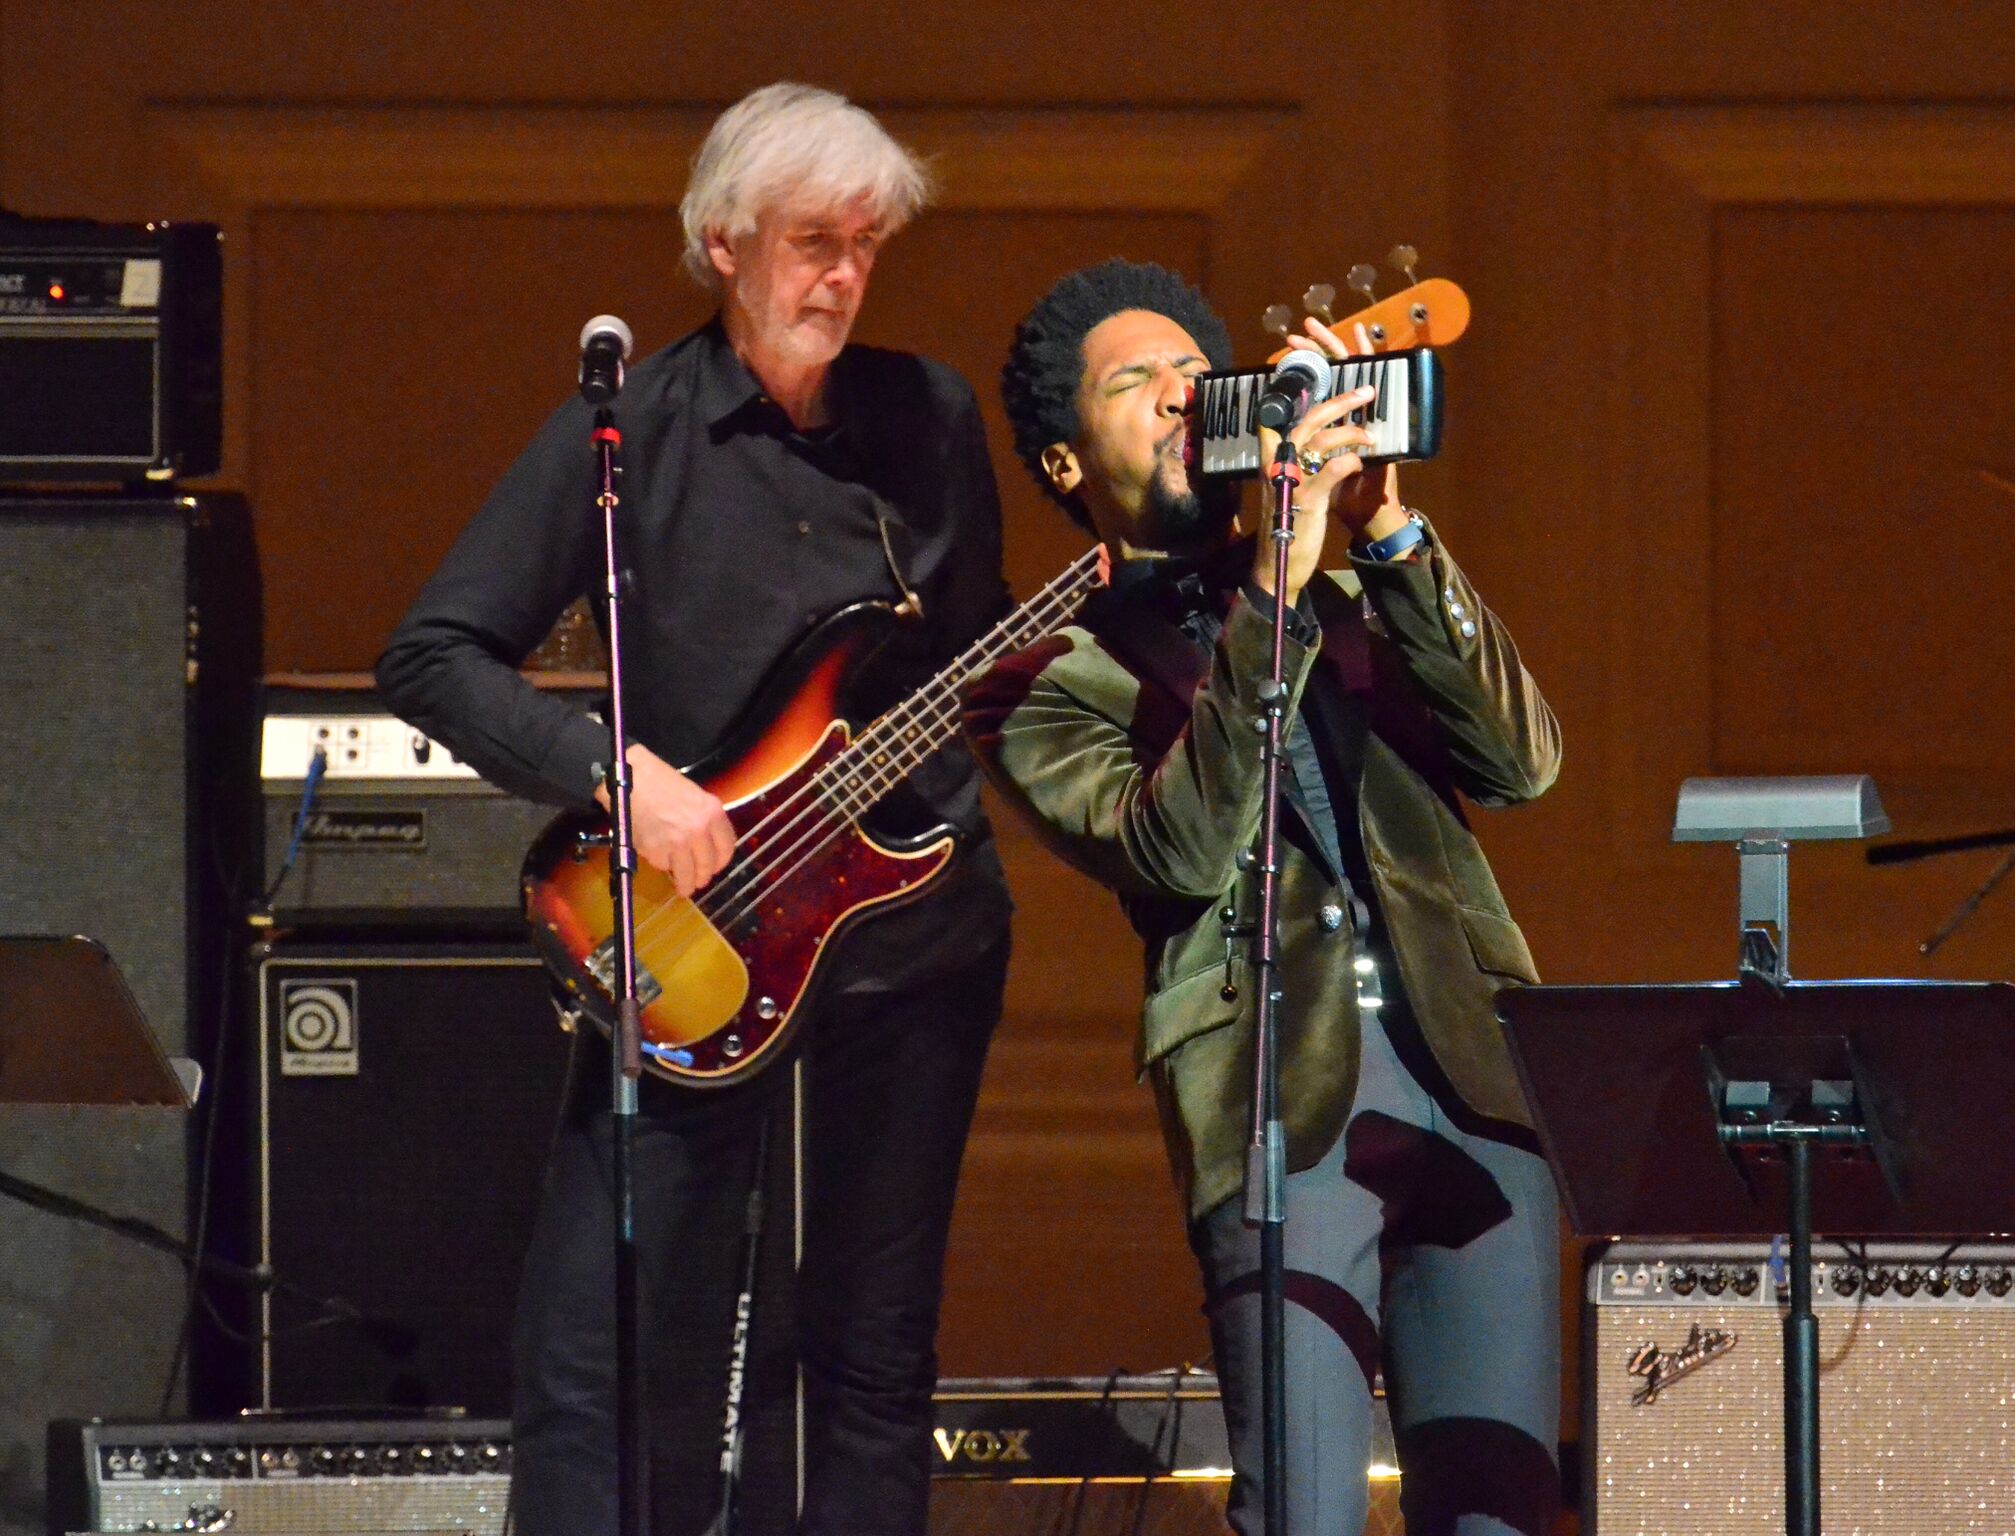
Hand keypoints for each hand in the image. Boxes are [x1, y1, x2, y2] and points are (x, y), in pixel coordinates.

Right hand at [595, 743, 734, 896]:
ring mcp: (677, 843)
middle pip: (708, 866)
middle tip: (698, 882)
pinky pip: (663, 866)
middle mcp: (699, 831)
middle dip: (703, 877)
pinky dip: (661, 864)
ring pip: (687, 875)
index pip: (727, 848)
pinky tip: (658, 856)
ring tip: (683, 888)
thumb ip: (705, 820)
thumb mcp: (695, 795)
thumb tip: (707, 845)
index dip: (721, 862)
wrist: (630, 778)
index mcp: (713, 813)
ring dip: (685, 884)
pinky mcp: (655, 851)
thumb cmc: (661, 781)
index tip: (715, 866)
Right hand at [1254, 320, 1406, 601]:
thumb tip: (1332, 436)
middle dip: (1338, 400)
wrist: (1280, 567)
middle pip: (1307, 419)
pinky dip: (1348, 463)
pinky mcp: (1305, 501)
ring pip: (1317, 440)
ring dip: (1349, 431)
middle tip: (1368, 389)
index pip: (1288, 412)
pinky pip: (1329, 472)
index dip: (1304, 384)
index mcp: (1277, 457)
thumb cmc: (1291, 524)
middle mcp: (1280, 463)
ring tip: (1372, 432)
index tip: (1326, 360)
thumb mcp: (1297, 486)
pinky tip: (1363, 460)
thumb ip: (1309, 460)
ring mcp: (1290, 480)